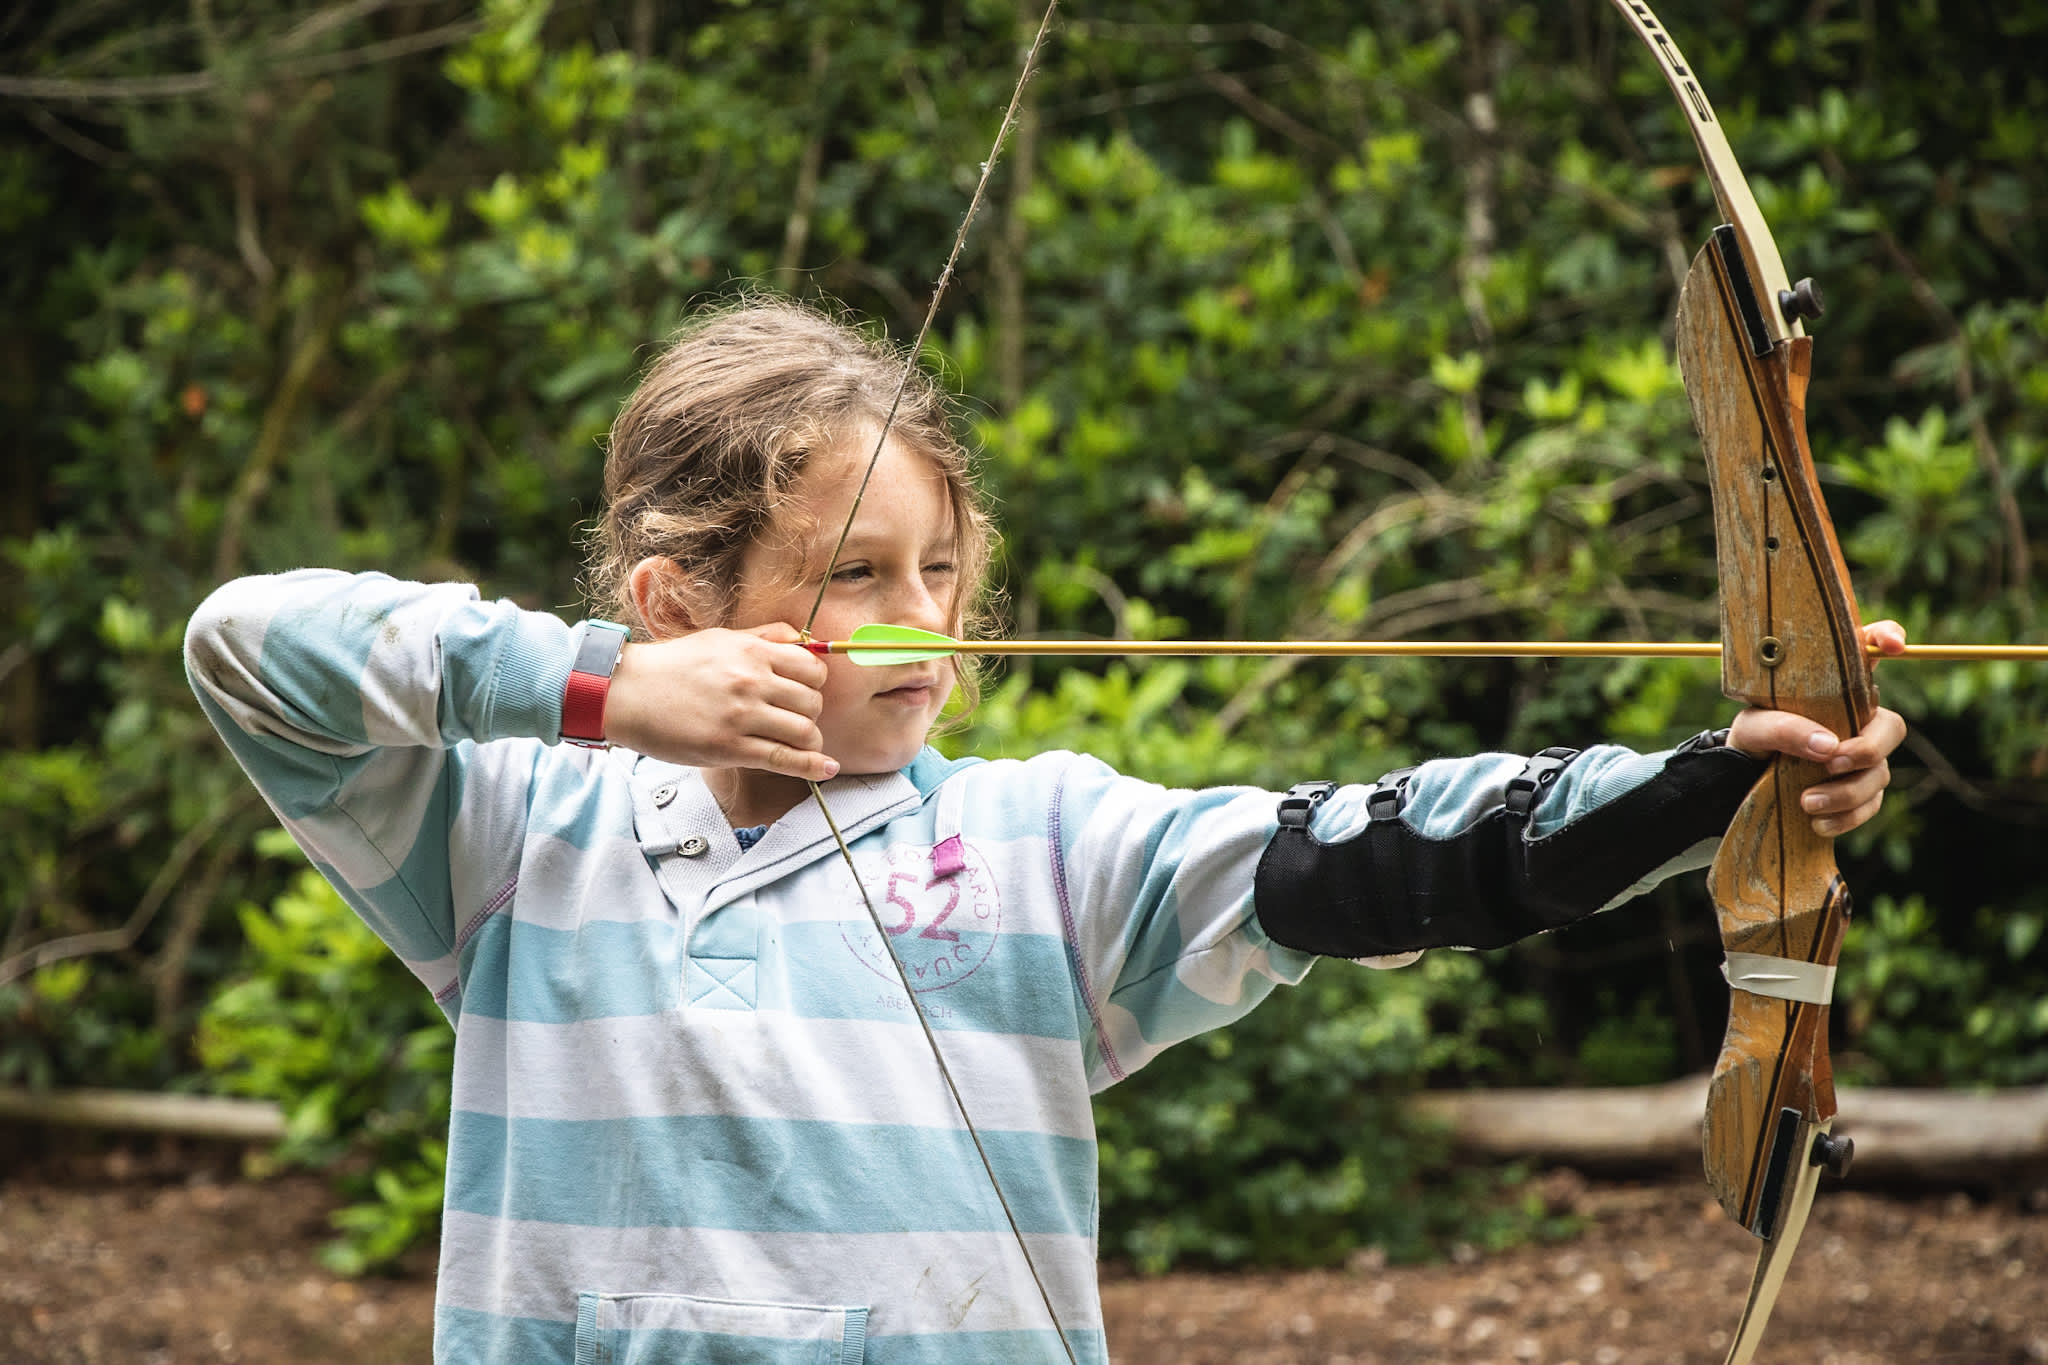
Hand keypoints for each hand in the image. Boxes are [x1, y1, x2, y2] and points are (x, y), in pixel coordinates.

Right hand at [602, 622, 837, 780]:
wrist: (627, 693)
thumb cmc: (673, 667)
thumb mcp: (720, 639)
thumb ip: (764, 636)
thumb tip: (804, 640)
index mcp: (752, 652)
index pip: (813, 668)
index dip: (815, 684)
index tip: (804, 693)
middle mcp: (751, 681)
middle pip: (813, 702)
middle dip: (811, 714)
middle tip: (794, 719)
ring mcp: (741, 716)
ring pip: (804, 732)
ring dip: (809, 741)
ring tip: (798, 743)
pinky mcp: (729, 748)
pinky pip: (784, 759)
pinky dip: (811, 767)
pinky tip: (824, 769)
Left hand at [1724, 620, 1908, 836]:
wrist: (1739, 781)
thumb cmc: (1750, 740)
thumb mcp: (1753, 729)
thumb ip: (1784, 729)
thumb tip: (1828, 747)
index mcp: (1832, 689)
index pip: (1867, 654)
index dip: (1885, 639)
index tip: (1890, 646)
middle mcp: (1855, 721)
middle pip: (1892, 727)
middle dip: (1869, 747)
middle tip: (1833, 762)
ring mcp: (1862, 758)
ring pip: (1880, 773)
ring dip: (1848, 792)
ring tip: (1807, 803)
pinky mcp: (1859, 793)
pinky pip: (1870, 805)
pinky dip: (1847, 817)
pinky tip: (1816, 823)